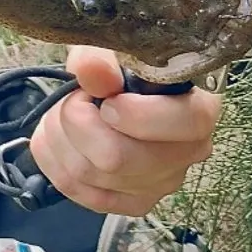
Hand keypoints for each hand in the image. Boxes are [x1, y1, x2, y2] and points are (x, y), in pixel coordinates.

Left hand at [29, 45, 220, 215]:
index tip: (108, 100)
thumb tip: (91, 72)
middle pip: (117, 158)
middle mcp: (186, 154)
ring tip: (62, 114)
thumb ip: (102, 57)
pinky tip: (59, 138)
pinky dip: (54, 159)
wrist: (107, 93)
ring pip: (88, 173)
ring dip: (59, 136)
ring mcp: (159, 184)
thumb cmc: (118, 69)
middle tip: (74, 100)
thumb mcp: (111, 50)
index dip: (136, 113)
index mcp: (197, 110)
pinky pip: (77, 189)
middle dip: (77, 122)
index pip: (186, 124)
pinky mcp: (130, 201)